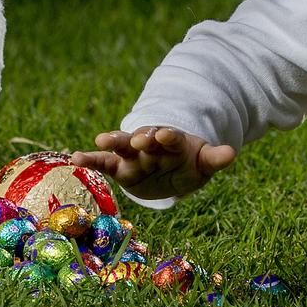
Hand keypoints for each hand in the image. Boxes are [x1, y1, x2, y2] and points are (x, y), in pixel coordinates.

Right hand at [70, 126, 235, 200]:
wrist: (172, 172)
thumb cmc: (189, 164)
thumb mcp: (203, 162)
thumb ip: (214, 158)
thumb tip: (231, 153)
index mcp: (172, 142)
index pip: (171, 137)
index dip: (168, 136)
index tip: (164, 135)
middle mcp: (150, 145)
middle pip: (145, 138)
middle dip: (142, 138)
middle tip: (138, 139)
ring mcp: (134, 155)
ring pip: (122, 146)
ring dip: (113, 142)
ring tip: (101, 140)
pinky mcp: (120, 167)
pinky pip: (104, 163)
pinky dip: (91, 159)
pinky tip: (75, 158)